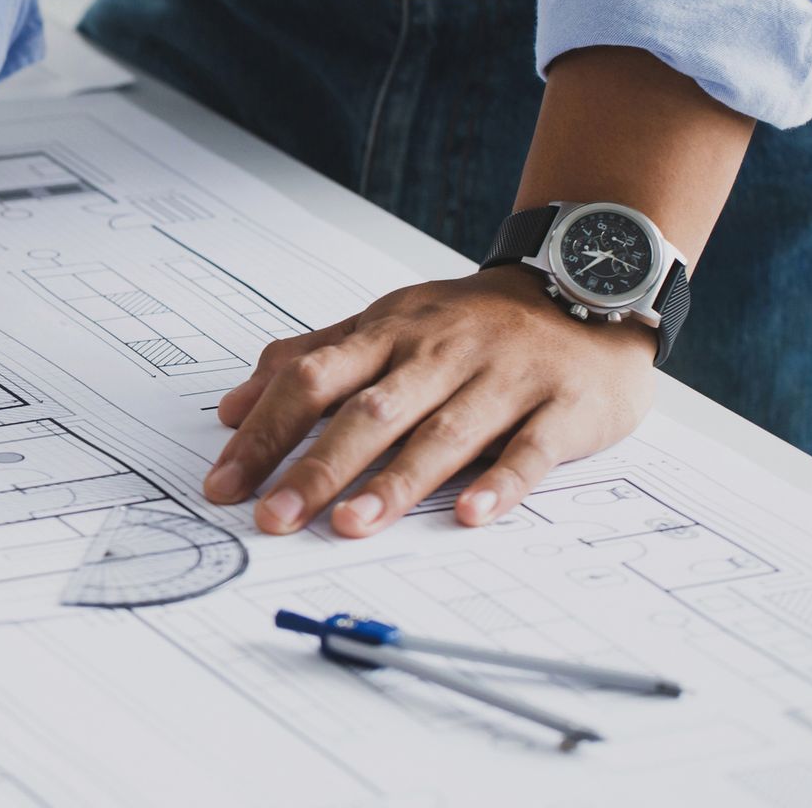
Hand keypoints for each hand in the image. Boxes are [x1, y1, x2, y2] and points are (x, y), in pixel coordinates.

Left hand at [201, 266, 655, 536]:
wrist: (585, 287)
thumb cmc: (470, 321)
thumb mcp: (384, 324)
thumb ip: (309, 361)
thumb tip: (231, 407)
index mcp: (389, 334)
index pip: (312, 379)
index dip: (265, 430)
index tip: (226, 482)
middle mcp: (440, 354)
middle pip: (369, 412)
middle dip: (317, 467)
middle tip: (274, 517)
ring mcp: (502, 378)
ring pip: (442, 433)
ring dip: (394, 481)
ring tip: (350, 525)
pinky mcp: (562, 406)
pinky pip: (530, 449)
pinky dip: (501, 482)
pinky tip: (470, 514)